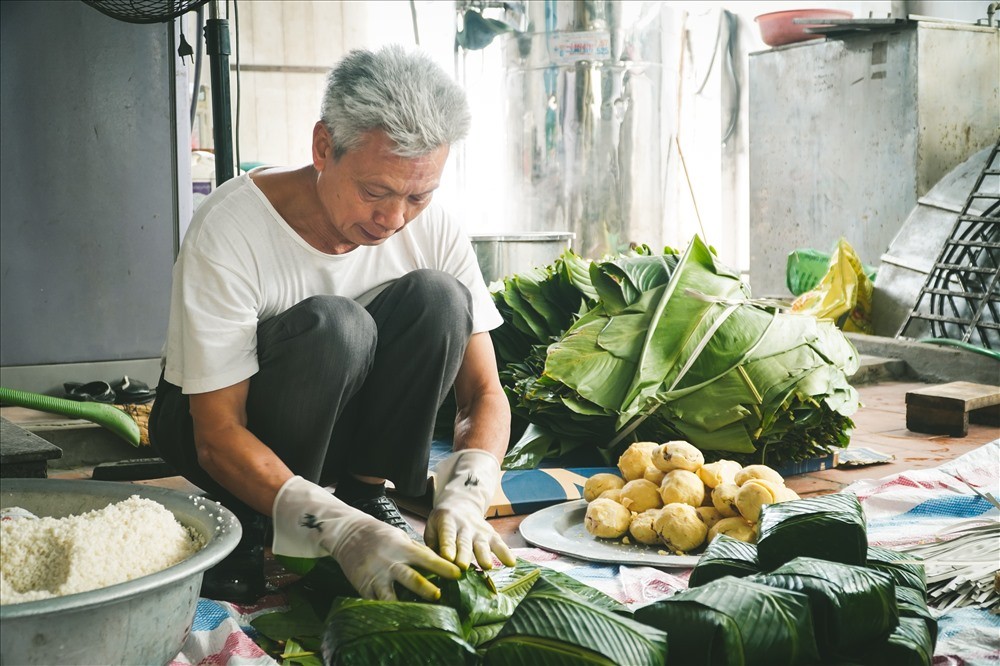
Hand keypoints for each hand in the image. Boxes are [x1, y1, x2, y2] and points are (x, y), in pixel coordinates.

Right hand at [271, 476, 460, 600]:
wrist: (348, 534)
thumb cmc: (380, 535)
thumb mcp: (401, 537)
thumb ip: (418, 551)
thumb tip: (442, 563)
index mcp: (402, 548)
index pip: (426, 558)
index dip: (442, 567)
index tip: (458, 574)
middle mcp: (389, 562)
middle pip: (410, 578)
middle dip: (425, 588)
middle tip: (438, 596)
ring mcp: (375, 576)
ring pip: (391, 595)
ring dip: (405, 606)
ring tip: (418, 616)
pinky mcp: (364, 587)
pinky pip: (376, 603)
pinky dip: (386, 610)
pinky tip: (398, 618)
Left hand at [425, 449, 515, 569]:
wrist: (461, 503)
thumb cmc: (442, 522)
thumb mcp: (432, 528)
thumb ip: (432, 546)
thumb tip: (434, 565)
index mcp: (447, 521)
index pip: (447, 535)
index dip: (448, 546)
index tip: (448, 558)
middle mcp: (464, 525)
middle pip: (464, 542)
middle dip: (464, 554)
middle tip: (463, 566)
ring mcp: (479, 530)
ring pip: (482, 543)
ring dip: (484, 555)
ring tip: (487, 566)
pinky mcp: (491, 534)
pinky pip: (499, 543)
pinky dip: (506, 553)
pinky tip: (511, 563)